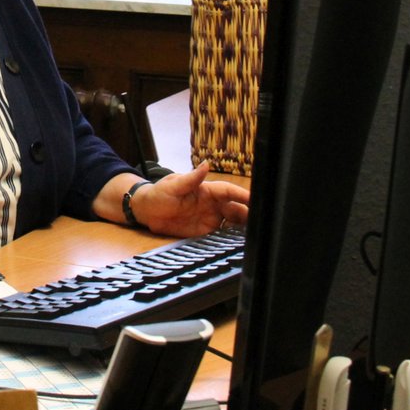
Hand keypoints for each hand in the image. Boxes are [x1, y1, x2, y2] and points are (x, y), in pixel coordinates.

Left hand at [134, 162, 248, 236]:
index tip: (257, 201)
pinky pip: (222, 236)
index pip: (230, 191)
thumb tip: (206, 164)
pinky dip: (232, 239)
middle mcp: (212, 205)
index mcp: (207, 191)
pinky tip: (240, 245)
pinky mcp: (205, 232)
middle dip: (250, 216)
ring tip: (257, 237)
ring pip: (233, 224)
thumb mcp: (174, 185)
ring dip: (244, 229)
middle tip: (263, 225)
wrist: (147, 211)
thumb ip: (191, 178)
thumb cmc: (159, 193)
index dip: (244, 195)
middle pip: (237, 210)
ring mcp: (210, 219)